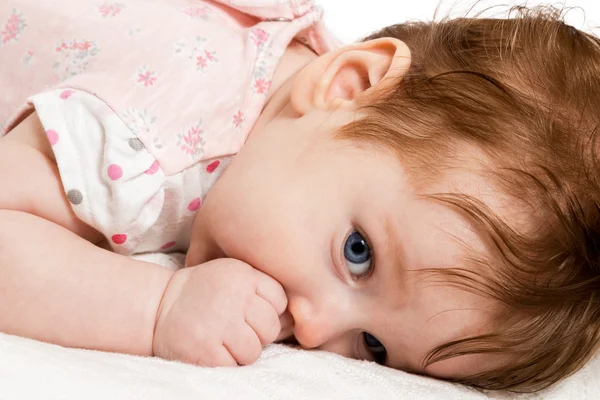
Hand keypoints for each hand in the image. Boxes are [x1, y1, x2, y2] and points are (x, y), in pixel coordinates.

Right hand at [152, 258, 287, 365]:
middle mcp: (233, 296)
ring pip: (254, 350)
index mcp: (243, 275)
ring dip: (241, 351)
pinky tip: (212, 347)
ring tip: (223, 338)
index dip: (267, 311)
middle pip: (270, 327)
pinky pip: (234, 365)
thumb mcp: (233, 273)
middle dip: (257, 333)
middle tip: (235, 327)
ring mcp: (219, 323)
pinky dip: (225, 362)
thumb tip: (295, 318)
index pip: (280, 300)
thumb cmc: (204, 292)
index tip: (249, 311)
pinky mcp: (206, 349)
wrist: (157, 306)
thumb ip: (261, 287)